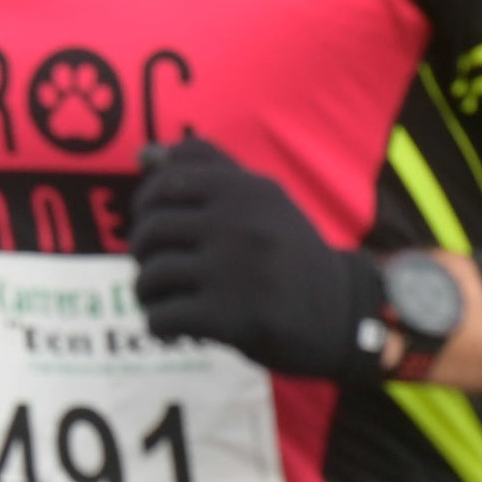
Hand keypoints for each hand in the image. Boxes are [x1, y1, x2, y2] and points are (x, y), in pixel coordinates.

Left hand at [128, 138, 388, 384]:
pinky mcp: (228, 319)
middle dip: (142, 250)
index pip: (166, 181)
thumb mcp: (262, 199)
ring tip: (161, 299)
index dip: (147, 203)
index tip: (154, 223)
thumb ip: (208, 168)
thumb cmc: (288, 251)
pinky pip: (161, 317)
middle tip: (155, 265)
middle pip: (152, 228)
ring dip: (146, 292)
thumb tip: (143, 154)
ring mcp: (233, 272)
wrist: (339, 313)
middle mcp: (240, 225)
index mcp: (246, 190)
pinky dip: (158, 325)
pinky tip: (174, 327)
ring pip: (151, 274)